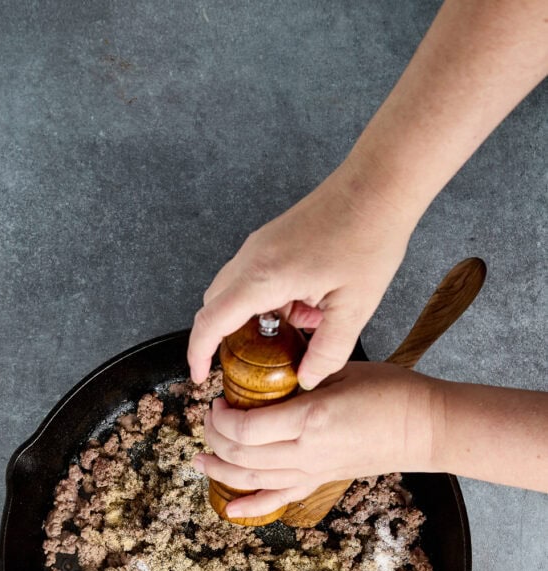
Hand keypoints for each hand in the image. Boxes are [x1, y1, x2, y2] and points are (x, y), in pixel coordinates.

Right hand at [187, 162, 414, 389]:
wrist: (378, 185)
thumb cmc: (369, 236)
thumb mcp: (355, 308)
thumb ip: (328, 352)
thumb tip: (307, 379)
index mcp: (264, 277)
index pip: (211, 321)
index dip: (198, 353)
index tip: (199, 375)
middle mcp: (252, 258)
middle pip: (213, 306)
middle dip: (223, 339)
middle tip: (247, 364)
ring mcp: (259, 245)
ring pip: (232, 291)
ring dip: (250, 318)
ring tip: (291, 332)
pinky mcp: (271, 239)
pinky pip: (251, 277)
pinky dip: (265, 300)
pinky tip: (303, 306)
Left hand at [192, 362, 437, 519]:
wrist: (423, 426)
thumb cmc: (389, 392)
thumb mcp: (340, 371)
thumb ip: (300, 376)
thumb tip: (267, 373)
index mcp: (309, 418)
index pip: (245, 428)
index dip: (221, 418)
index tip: (217, 401)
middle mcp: (306, 451)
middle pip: (241, 455)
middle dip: (214, 439)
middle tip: (208, 420)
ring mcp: (312, 471)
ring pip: (251, 480)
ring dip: (219, 472)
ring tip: (200, 460)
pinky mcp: (319, 481)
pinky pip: (278, 500)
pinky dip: (250, 508)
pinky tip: (229, 510)